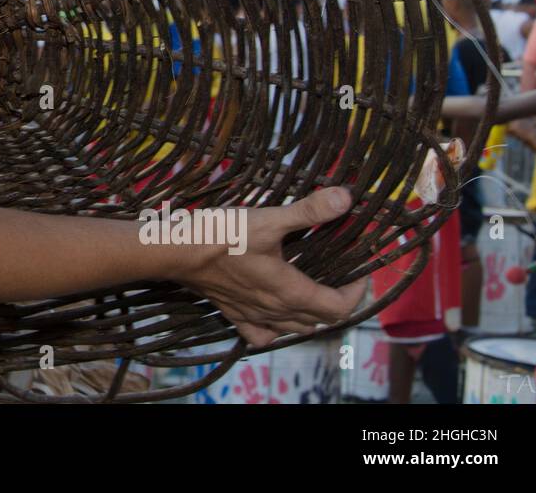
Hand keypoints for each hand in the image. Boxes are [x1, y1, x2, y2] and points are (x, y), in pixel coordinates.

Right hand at [168, 187, 366, 347]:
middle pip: (321, 320)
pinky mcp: (233, 314)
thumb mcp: (268, 218)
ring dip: (311, 316)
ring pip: (295, 329)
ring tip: (314, 292)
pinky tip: (274, 315)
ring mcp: (254, 315)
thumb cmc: (221, 235)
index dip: (357, 290)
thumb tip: (346, 199)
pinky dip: (274, 330)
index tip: (359, 269)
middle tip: (341, 275)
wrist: (176, 251)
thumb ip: (308, 210)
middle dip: (338, 301)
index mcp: (291, 291)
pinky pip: (261, 335)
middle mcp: (276, 311)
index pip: (340, 306)